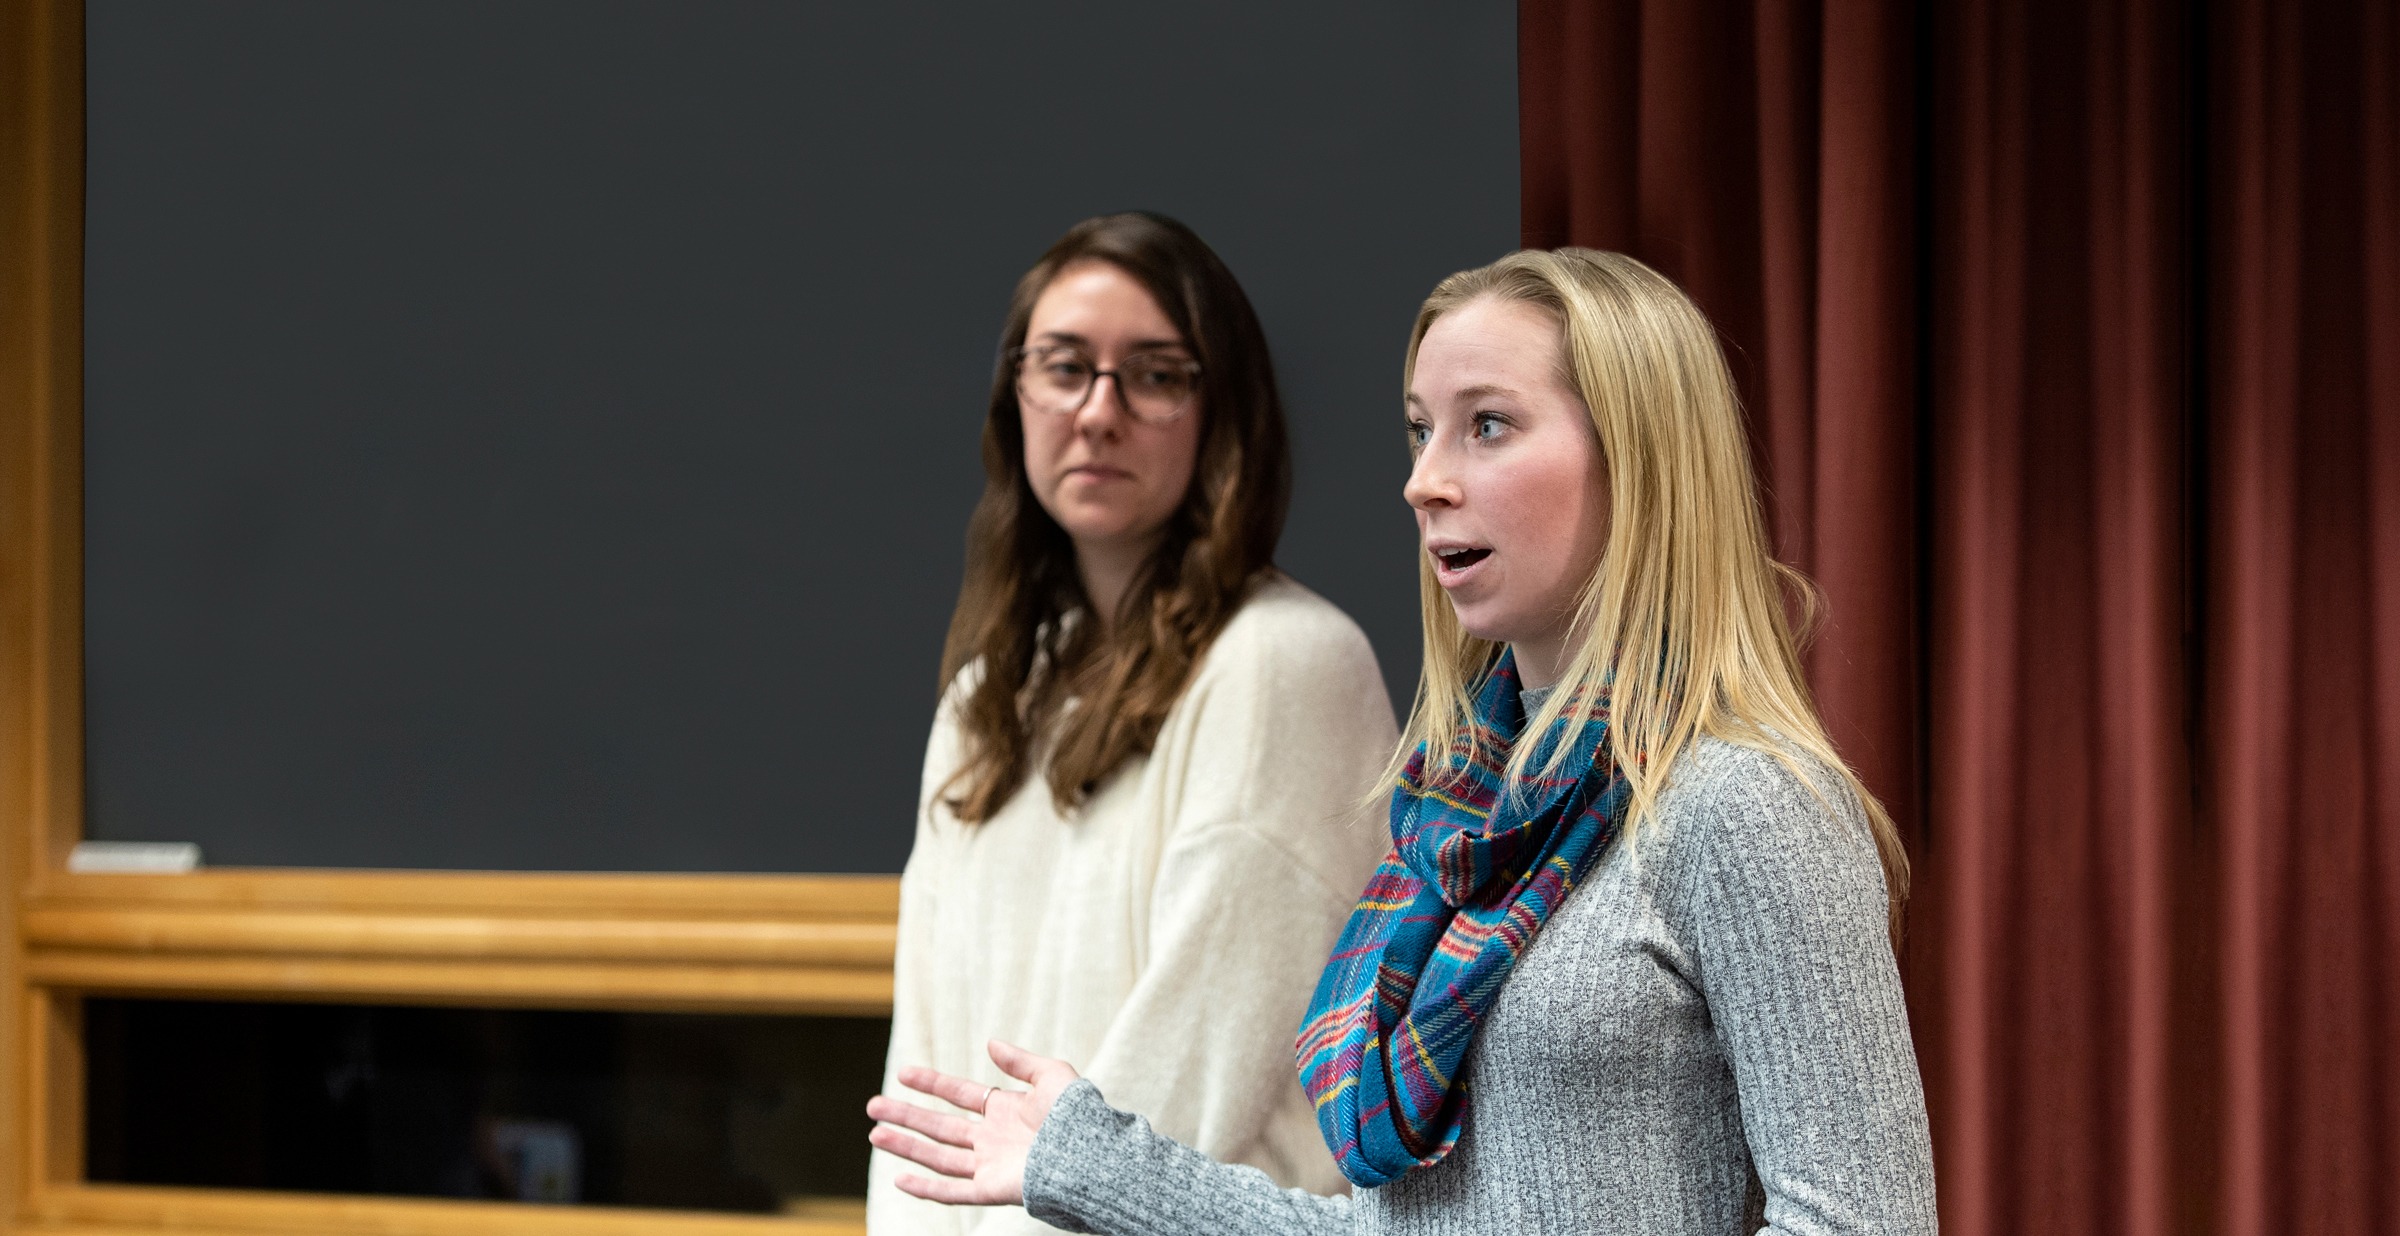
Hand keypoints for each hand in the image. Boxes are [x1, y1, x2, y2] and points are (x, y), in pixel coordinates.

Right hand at [867, 1039, 1080, 1205]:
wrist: (1089, 1153)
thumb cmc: (1076, 1115)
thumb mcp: (1051, 1075)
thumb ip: (1020, 1060)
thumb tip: (990, 1043)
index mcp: (1006, 1111)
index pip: (959, 1095)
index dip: (931, 1084)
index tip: (903, 1073)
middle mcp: (993, 1139)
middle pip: (939, 1126)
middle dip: (906, 1115)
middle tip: (872, 1105)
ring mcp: (990, 1166)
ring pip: (938, 1156)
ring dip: (906, 1146)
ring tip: (875, 1134)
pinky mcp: (991, 1190)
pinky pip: (952, 1192)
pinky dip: (925, 1187)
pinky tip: (900, 1178)